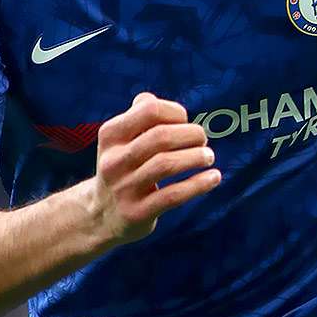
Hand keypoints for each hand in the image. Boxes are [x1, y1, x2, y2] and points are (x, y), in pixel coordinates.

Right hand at [87, 92, 220, 245]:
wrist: (102, 214)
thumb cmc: (124, 166)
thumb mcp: (121, 139)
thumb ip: (140, 115)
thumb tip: (156, 102)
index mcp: (111, 134)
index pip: (150, 110)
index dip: (175, 112)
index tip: (185, 122)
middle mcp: (114, 160)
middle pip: (160, 136)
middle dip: (190, 134)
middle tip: (203, 139)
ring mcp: (124, 188)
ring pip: (166, 165)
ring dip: (195, 157)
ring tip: (208, 157)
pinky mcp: (137, 213)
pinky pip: (173, 195)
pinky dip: (198, 184)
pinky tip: (214, 178)